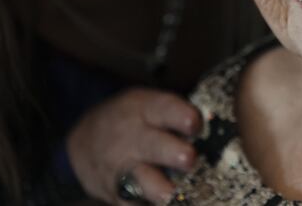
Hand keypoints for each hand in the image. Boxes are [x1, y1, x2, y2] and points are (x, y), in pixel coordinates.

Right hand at [67, 87, 200, 204]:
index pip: (162, 108)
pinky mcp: (118, 195)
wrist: (84, 144)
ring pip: (141, 180)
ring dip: (159, 189)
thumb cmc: (131, 121)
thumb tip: (217, 128)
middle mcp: (131, 137)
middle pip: (152, 145)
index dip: (179, 115)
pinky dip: (149, 205)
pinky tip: (171, 203)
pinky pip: (134, 204)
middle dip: (171, 152)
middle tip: (189, 159)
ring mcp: (122, 168)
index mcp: (143, 109)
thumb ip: (176, 114)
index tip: (195, 123)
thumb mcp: (146, 105)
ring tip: (172, 193)